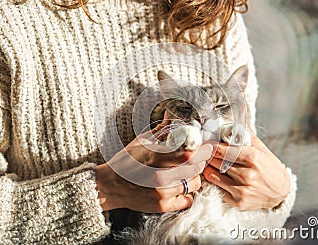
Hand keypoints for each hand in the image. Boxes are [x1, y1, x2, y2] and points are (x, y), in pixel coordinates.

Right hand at [95, 113, 212, 212]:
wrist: (110, 186)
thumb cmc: (127, 161)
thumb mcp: (142, 141)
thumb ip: (161, 129)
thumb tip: (172, 112)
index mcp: (155, 157)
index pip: (188, 155)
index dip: (203, 151)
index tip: (207, 147)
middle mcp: (159, 177)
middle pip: (195, 170)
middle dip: (200, 162)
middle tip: (197, 158)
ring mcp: (161, 193)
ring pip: (194, 184)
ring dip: (193, 177)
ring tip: (184, 172)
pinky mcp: (161, 206)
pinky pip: (188, 200)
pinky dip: (187, 193)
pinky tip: (178, 187)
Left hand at [203, 135, 289, 210]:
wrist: (281, 192)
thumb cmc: (269, 167)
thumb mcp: (260, 148)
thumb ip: (243, 137)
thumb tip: (226, 127)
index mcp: (253, 158)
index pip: (221, 151)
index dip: (210, 147)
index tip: (206, 144)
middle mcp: (247, 175)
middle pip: (215, 162)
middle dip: (208, 156)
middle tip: (204, 153)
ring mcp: (242, 190)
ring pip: (212, 176)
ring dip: (208, 169)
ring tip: (211, 164)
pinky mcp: (238, 202)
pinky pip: (218, 189)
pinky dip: (215, 183)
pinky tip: (219, 177)